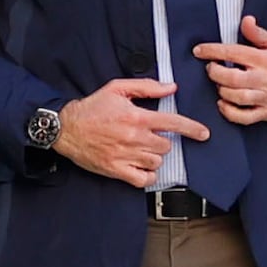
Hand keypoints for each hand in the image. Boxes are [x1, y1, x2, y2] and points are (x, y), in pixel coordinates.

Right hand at [52, 75, 210, 185]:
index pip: (174, 123)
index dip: (192, 129)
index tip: (203, 134)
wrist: (64, 128)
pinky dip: (147, 175)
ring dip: (153, 157)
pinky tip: (141, 167)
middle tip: (148, 138)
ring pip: (157, 162)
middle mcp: (134, 137)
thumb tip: (171, 88)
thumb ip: (146, 87)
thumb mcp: (117, 88)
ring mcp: (125, 155)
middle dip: (161, 142)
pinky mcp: (116, 169)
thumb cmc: (90, 108)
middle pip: (166, 146)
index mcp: (137, 117)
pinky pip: (144, 178)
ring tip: (140, 150)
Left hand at [195, 19, 266, 128]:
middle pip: (230, 77)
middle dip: (214, 71)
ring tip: (220, 82)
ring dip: (221, 89)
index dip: (212, 51)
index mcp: (266, 60)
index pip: (233, 53)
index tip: (199, 50)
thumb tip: (245, 21)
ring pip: (234, 97)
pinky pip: (243, 117)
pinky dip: (228, 112)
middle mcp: (265, 79)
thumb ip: (258, 34)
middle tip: (212, 67)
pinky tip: (223, 103)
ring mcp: (266, 98)